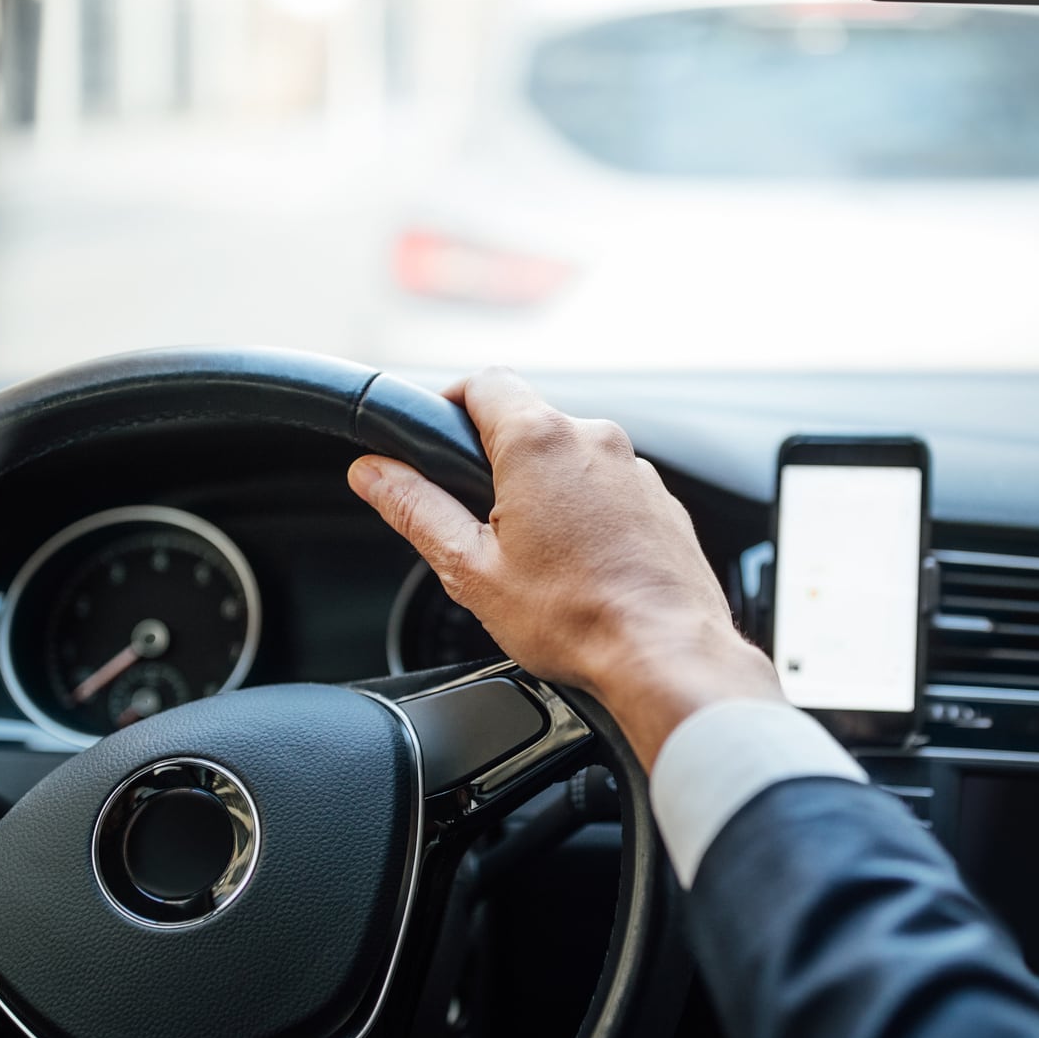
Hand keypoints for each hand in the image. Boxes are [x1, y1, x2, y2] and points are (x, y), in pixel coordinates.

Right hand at [348, 367, 780, 766]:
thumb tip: (373, 473)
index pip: (483, 382)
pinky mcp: (660, 500)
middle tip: (478, 517)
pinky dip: (587, 510)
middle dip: (496, 459)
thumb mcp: (471, 568)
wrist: (665, 655)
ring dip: (545, 487)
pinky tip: (579, 563)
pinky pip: (609, 487)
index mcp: (539, 442)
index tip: (436, 436)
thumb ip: (415, 509)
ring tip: (535, 554)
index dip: (450, 402)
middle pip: (528, 419)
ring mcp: (635, 468)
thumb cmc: (575, 618)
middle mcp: (594, 438)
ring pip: (571, 455)